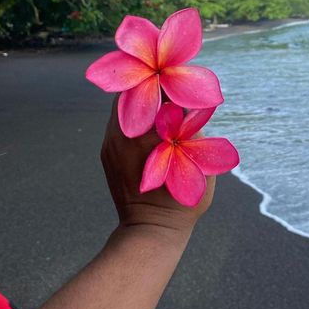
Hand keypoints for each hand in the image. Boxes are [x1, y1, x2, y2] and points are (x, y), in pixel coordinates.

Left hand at [101, 96, 215, 236]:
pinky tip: (150, 120)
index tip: (180, 78)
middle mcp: (125, 135)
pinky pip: (119, 121)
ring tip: (160, 102)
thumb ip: (197, 132)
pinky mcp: (107, 150)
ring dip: (142, 99)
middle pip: (135, 92)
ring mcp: (111, 142)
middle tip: (169, 86)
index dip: (169, 82)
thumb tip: (194, 106)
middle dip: (153, 87)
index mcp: (150, 136)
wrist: (149, 230)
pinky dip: (134, 115)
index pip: (157, 92)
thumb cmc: (183, 200)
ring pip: (123, 104)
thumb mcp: (201, 164)